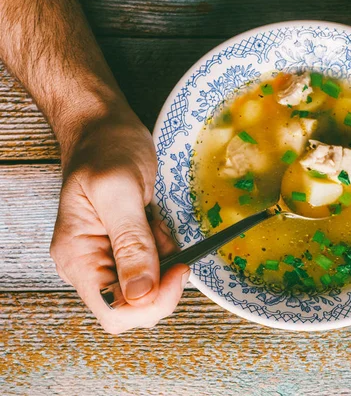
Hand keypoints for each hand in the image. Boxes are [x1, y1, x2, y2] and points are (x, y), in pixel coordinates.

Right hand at [50, 110, 189, 333]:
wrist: (104, 129)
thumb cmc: (107, 149)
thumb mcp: (120, 191)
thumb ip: (131, 244)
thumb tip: (141, 294)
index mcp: (78, 257)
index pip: (116, 312)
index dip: (153, 303)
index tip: (180, 269)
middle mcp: (88, 266)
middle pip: (135, 307)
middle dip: (163, 281)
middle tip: (169, 241)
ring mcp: (106, 259)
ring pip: (149, 289)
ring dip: (166, 263)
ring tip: (156, 224)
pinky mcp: (124, 250)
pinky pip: (154, 268)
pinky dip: (166, 251)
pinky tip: (156, 223)